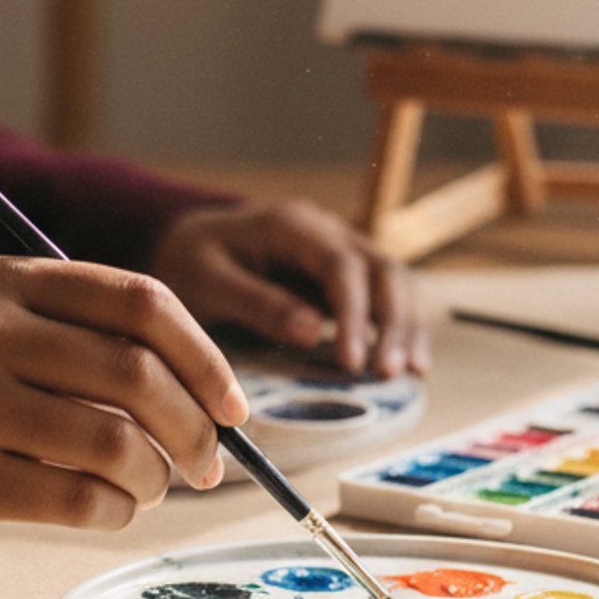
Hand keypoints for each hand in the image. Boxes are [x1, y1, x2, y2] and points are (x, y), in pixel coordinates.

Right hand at [0, 256, 248, 557]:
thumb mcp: (9, 334)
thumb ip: (98, 344)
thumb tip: (218, 402)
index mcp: (9, 282)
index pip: (141, 303)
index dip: (205, 357)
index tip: (234, 406)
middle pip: (136, 374)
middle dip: (194, 428)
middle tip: (207, 463)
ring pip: (113, 441)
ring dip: (155, 476)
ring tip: (149, 487)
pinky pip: (75, 499)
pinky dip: (114, 511)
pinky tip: (109, 510)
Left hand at [150, 200, 428, 378]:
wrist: (186, 243)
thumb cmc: (189, 261)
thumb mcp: (205, 281)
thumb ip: (256, 302)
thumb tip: (312, 331)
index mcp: (290, 225)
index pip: (339, 264)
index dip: (353, 313)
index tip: (352, 362)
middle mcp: (326, 231)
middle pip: (381, 269)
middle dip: (393, 321)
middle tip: (390, 373)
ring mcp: (341, 249)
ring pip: (394, 279)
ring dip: (408, 324)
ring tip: (412, 372)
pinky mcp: (345, 275)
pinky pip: (385, 294)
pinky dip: (403, 324)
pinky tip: (411, 360)